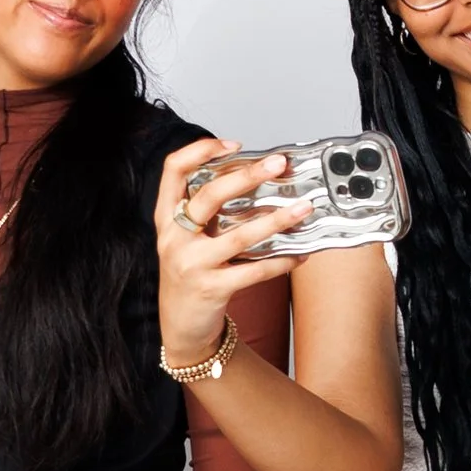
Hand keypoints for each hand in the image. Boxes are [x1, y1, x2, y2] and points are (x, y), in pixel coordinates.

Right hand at [157, 136, 307, 368]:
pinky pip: (254, 271)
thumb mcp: (184, 239)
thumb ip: (206, 213)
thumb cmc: (189, 274)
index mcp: (166, 218)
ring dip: (277, 220)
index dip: (200, 150)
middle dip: (248, 175)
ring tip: (303, 209)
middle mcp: (174, 237)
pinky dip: (281, 262)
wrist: (180, 327)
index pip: (173, 170)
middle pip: (210, 194)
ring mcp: (192, 264)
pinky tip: (299, 255)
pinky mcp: (212, 288)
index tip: (233, 144)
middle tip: (278, 165)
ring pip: (239, 234)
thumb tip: (253, 181)